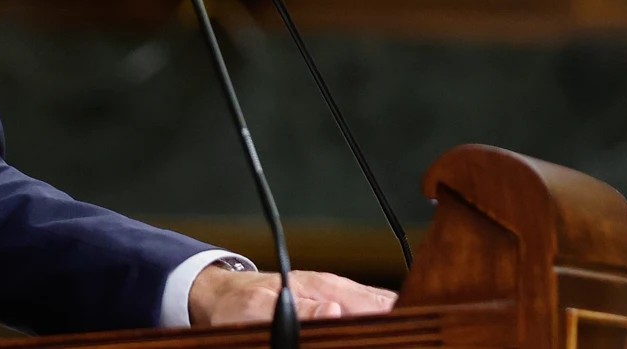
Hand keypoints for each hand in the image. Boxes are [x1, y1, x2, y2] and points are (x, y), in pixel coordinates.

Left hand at [189, 267, 395, 326]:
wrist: (225, 294)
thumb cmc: (240, 303)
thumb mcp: (260, 309)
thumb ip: (300, 311)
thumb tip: (336, 311)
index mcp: (324, 288)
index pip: (374, 303)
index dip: (392, 319)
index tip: (399, 335)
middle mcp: (336, 290)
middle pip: (384, 304)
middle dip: (395, 323)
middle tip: (401, 339)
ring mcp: (337, 296)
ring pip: (377, 307)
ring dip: (387, 323)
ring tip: (395, 337)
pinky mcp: (332, 307)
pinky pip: (364, 312)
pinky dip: (374, 323)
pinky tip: (378, 334)